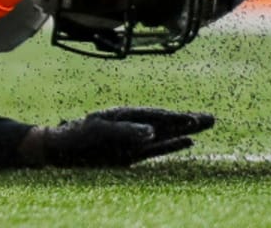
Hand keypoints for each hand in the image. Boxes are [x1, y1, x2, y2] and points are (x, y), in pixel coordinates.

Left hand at [24, 107, 214, 166]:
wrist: (58, 149)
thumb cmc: (76, 138)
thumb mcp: (98, 132)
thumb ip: (125, 131)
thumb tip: (151, 132)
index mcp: (126, 116)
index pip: (157, 117)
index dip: (177, 119)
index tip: (195, 120)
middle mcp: (132, 126)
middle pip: (166, 122)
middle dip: (188, 120)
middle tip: (212, 119)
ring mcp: (132, 140)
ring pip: (165, 133)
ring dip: (184, 130)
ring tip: (205, 125)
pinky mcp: (129, 154)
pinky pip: (156, 149)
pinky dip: (172, 145)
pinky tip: (187, 143)